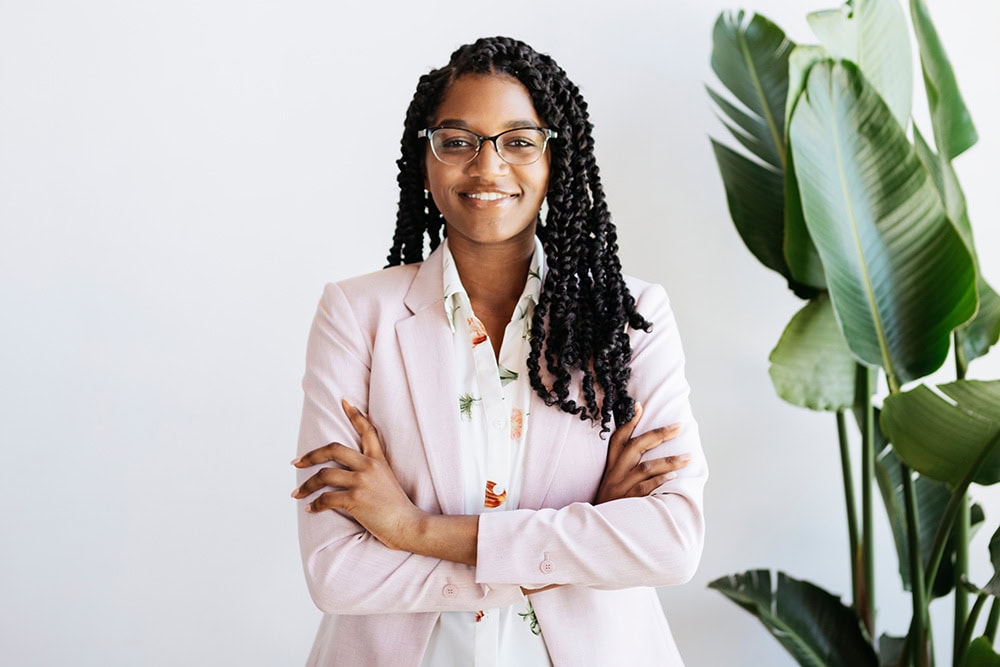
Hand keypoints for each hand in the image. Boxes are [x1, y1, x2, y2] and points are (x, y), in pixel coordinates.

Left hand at [292, 400, 423, 550]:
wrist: (408, 524)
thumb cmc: (397, 507)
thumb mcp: (388, 480)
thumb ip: (371, 471)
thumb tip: (346, 472)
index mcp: (378, 459)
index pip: (367, 430)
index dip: (355, 414)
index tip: (344, 402)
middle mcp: (369, 466)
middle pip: (333, 449)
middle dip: (310, 456)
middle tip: (296, 463)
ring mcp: (362, 481)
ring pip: (324, 475)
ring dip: (306, 485)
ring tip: (297, 493)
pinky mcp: (356, 499)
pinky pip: (327, 498)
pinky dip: (315, 504)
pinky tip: (311, 508)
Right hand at [593, 402, 688, 504]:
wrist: (596, 525)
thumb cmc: (610, 500)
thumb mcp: (612, 479)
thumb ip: (624, 463)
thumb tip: (645, 448)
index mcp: (612, 464)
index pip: (619, 438)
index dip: (628, 421)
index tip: (639, 405)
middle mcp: (615, 472)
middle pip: (636, 446)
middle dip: (659, 434)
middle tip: (678, 426)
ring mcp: (620, 486)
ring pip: (645, 468)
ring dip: (669, 462)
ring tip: (688, 458)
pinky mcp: (626, 500)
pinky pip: (644, 488)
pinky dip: (658, 482)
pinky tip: (673, 478)